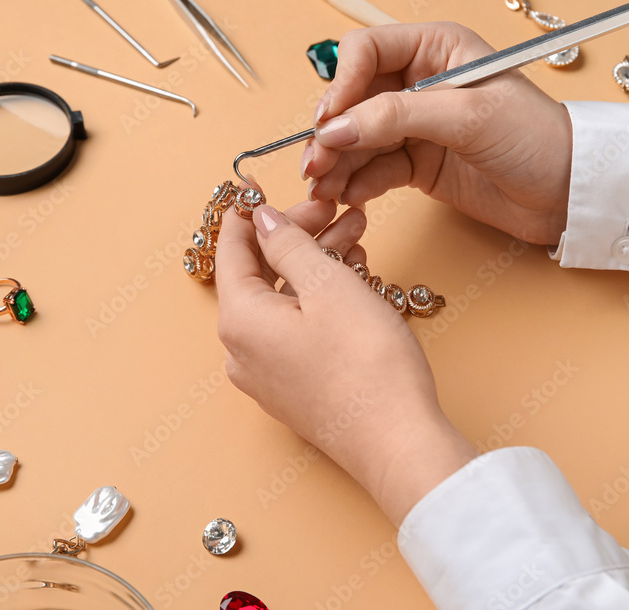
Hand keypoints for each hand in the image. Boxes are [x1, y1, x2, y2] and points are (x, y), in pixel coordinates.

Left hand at [215, 199, 475, 524]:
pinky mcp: (293, 390)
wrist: (398, 442)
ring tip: (357, 238)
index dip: (247, 213)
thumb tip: (263, 222)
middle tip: (333, 211)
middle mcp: (241, 350)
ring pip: (283, 301)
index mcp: (239, 320)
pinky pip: (295, 330)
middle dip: (298, 236)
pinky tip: (353, 279)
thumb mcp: (327, 286)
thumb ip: (289, 246)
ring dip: (316, 265)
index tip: (257, 186)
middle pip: (259, 274)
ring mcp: (266, 375)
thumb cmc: (365, 364)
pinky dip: (319, 299)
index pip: (231, 250)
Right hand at [305, 22, 572, 245]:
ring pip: (357, 139)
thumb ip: (396, 117)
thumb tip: (334, 128)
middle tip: (315, 164)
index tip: (329, 121)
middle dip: (331, 132)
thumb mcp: (467, 116)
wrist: (570, 193)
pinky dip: (356, 184)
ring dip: (336, 163)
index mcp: (436, 49)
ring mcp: (417, 126)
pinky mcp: (417, 164)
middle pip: (353, 100)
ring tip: (323, 190)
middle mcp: (420, 83)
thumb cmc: (537, 138)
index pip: (366, 52)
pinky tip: (347, 198)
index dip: (341, 84)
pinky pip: (373, 170)